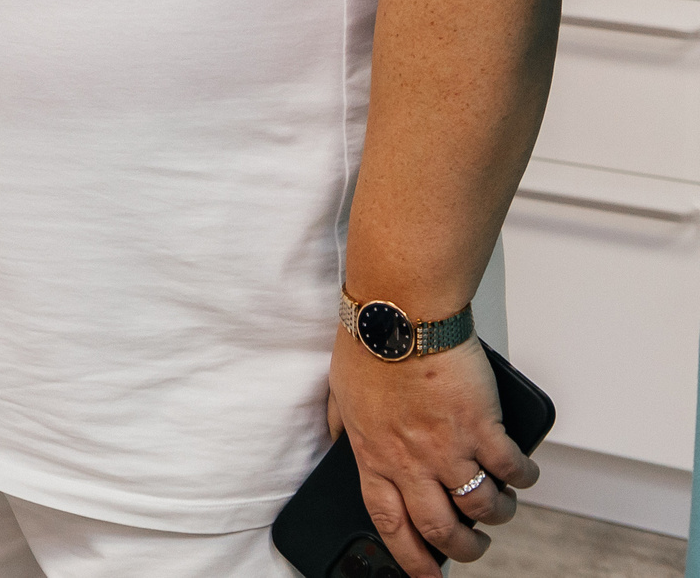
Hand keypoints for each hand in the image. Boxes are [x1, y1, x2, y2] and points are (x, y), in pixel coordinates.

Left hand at [326, 330, 535, 575]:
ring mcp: (448, 448)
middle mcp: (411, 461)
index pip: (390, 524)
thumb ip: (346, 427)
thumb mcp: (341, 395)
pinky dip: (522, 478)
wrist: (399, 312)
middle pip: (441, 529)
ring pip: (482, 508)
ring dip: (498, 516)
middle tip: (474, 546)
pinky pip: (511, 470)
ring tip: (501, 508)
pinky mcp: (482, 428)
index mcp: (374, 456)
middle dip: (463, 549)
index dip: (409, 558)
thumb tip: (341, 444)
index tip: (425, 577)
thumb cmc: (367, 345)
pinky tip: (523, 473)